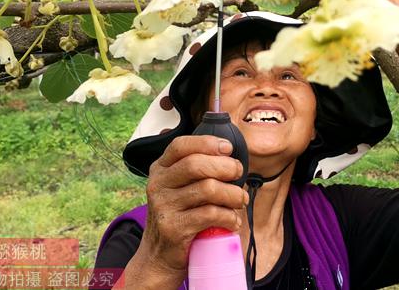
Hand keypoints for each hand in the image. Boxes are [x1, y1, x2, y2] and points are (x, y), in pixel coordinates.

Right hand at [135, 135, 248, 278]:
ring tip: (240, 200)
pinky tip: (233, 221)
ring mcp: (164, 206)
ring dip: (233, 194)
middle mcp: (158, 184)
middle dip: (226, 167)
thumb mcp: (179, 189)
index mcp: (160, 169)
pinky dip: (228, 216)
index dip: (206, 143)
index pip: (180, 146)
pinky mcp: (174, 227)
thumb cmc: (179, 217)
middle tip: (239, 174)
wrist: (159, 256)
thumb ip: (197, 171)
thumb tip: (231, 159)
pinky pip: (210, 214)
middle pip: (196, 164)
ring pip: (208, 189)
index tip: (228, 148)